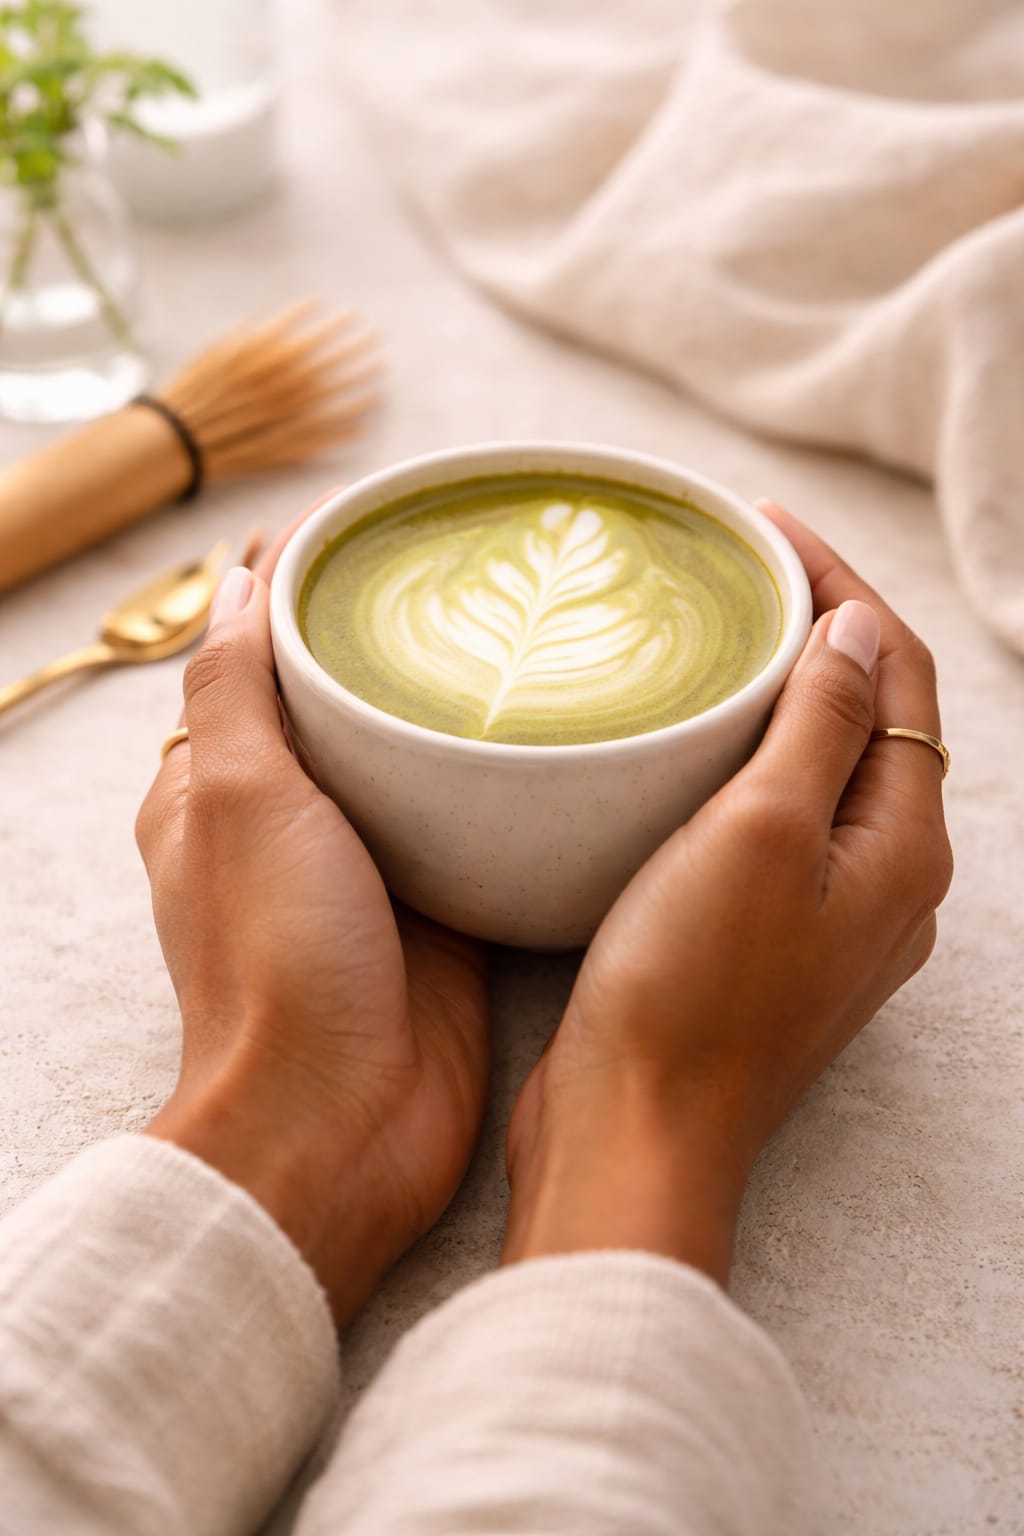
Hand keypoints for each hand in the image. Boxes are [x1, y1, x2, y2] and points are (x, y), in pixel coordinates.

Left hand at [136, 525, 488, 1325]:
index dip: (300, 584)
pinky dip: (498, 775)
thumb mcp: (240, 800)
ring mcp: (369, 865)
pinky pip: (469, 819)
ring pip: (410, 756)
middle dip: (390, 635)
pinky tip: (554, 730)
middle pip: (339, 699)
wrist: (345, 1119)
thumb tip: (241, 580)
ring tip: (525, 628)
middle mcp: (291, 821)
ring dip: (452, 701)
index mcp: (218, 787)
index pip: (252, 653)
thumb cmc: (277, 965)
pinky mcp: (439, 904)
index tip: (373, 524)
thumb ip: (238, 689)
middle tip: (470, 567)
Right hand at [504, 503, 952, 1283]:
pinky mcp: (762, 940)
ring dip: (779, 696)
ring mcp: (824, 916)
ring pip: (819, 770)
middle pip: (870, 718)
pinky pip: (774, 822)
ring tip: (712, 636)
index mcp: (902, 848)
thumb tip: (855, 630)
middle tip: (736, 569)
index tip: (762, 528)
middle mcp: (882, 881)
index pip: (897, 676)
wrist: (632, 1134)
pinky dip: (744, 763)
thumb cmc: (690, 991)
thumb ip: (822, 723)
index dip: (839, 587)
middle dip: (815, 631)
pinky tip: (687, 748)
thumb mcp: (762, 832)